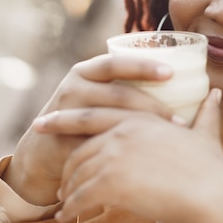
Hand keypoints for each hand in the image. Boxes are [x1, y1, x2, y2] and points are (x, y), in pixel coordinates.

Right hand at [3, 54, 178, 205]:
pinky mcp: (62, 140)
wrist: (41, 148)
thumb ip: (124, 88)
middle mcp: (74, 87)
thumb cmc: (84, 119)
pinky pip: (96, 145)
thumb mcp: (97, 95)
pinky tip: (144, 159)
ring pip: (110, 119)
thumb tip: (180, 87)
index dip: (142, 66)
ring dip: (142, 130)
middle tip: (181, 120)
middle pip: (118, 93)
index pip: (116, 62)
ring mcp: (65, 113)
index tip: (170, 72)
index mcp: (86, 71)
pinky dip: (121, 151)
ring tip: (170, 139)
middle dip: (151, 106)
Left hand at [37, 88, 222, 222]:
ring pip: (78, 173)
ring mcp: (115, 155)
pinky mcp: (112, 182)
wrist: (213, 196)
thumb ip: (205, 114)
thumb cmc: (212, 170)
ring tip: (64, 201)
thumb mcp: (205, 136)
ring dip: (68, 190)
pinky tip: (68, 216)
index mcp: (139, 117)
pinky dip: (71, 208)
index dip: (66, 120)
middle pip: (80, 145)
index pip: (93, 115)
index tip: (46, 123)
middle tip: (50, 170)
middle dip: (60, 157)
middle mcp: (123, 131)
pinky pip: (81, 197)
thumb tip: (216, 95)